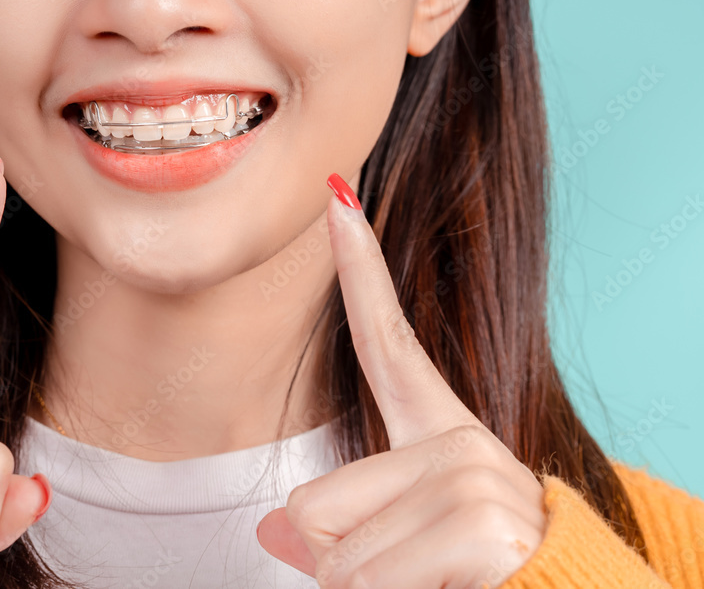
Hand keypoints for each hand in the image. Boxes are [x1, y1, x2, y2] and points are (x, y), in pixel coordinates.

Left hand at [256, 173, 546, 587]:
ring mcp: (472, 478)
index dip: (358, 270)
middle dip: (341, 560)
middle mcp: (461, 444)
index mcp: (443, 436)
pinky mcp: (479, 522)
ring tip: (432, 586)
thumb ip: (345, 520)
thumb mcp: (405, 541)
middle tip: (412, 574)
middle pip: (312, 505)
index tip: (337, 199)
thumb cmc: (482, 575)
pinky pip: (367, 580)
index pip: (387, 341)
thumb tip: (268, 533)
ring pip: (334, 554)